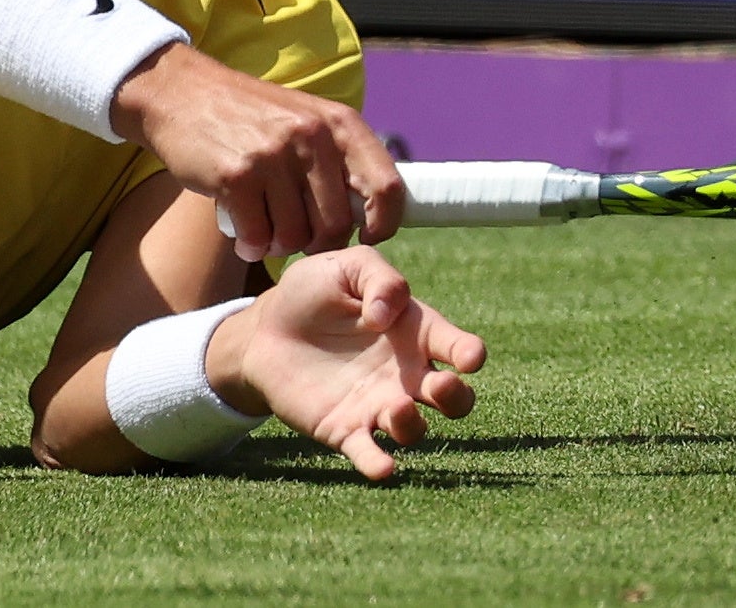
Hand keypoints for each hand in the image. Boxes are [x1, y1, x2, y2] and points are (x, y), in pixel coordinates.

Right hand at [114, 42, 400, 258]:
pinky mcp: (236, 176)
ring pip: (296, 237)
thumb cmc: (248, 116)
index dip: (383, 224)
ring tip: (263, 227)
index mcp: (337, 123)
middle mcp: (310, 137)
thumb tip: (365, 217)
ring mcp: (272, 156)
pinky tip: (242, 235)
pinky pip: (258, 237)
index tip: (363, 236)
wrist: (180, 92)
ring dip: (278, 244)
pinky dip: (251, 245)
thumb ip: (337, 159)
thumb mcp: (304, 119)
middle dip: (316, 243)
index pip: (388, 188)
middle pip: (337, 225)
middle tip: (295, 234)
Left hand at [208, 247, 483, 480]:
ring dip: (412, 425)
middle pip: (453, 398)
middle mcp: (406, 375)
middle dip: (456, 396)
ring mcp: (379, 405)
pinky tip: (382, 469)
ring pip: (415, 429)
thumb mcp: (344, 267)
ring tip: (396, 409)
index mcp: (415, 332)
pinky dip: (379, 464)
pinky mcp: (347, 430)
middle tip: (439, 384)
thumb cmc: (313, 292)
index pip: (455, 346)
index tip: (470, 357)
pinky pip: (370, 453)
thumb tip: (386, 315)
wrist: (265, 331)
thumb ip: (377, 280)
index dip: (469, 352)